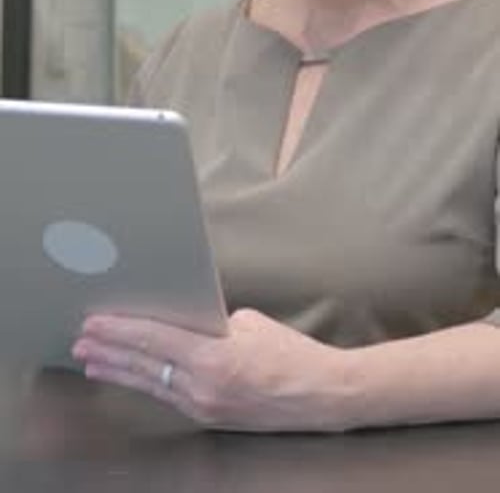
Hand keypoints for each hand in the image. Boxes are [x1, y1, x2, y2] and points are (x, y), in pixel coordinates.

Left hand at [72, 308, 353, 431]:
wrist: (323, 395)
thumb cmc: (291, 353)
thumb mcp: (249, 324)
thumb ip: (211, 324)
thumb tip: (185, 320)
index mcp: (214, 359)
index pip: (154, 340)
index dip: (120, 331)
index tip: (94, 323)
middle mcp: (203, 388)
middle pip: (144, 366)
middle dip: (109, 352)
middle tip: (81, 341)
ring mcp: (205, 407)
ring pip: (151, 385)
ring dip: (119, 371)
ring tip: (92, 362)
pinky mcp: (211, 416)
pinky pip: (169, 396)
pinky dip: (146, 384)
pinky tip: (131, 378)